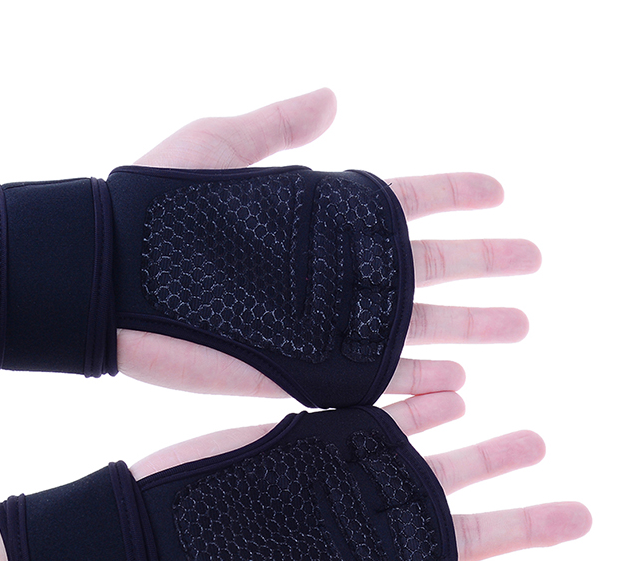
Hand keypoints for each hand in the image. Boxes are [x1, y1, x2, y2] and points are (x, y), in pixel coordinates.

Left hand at [119, 88, 539, 397]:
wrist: (106, 279)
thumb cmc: (154, 205)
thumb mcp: (219, 146)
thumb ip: (279, 124)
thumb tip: (338, 97)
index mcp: (316, 218)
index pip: (403, 203)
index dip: (455, 196)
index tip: (501, 194)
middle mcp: (327, 275)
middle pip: (423, 269)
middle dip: (482, 267)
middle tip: (531, 267)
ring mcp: (316, 325)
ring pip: (409, 328)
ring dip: (465, 329)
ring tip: (515, 329)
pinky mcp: (295, 370)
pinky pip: (367, 380)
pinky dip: (413, 384)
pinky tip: (455, 385)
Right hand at [130, 393, 588, 560]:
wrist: (145, 557)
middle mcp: (367, 546)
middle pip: (461, 534)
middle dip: (522, 524)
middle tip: (576, 512)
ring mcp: (343, 496)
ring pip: (430, 473)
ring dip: (482, 456)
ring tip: (531, 440)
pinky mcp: (314, 451)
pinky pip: (381, 427)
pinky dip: (420, 411)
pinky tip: (457, 396)